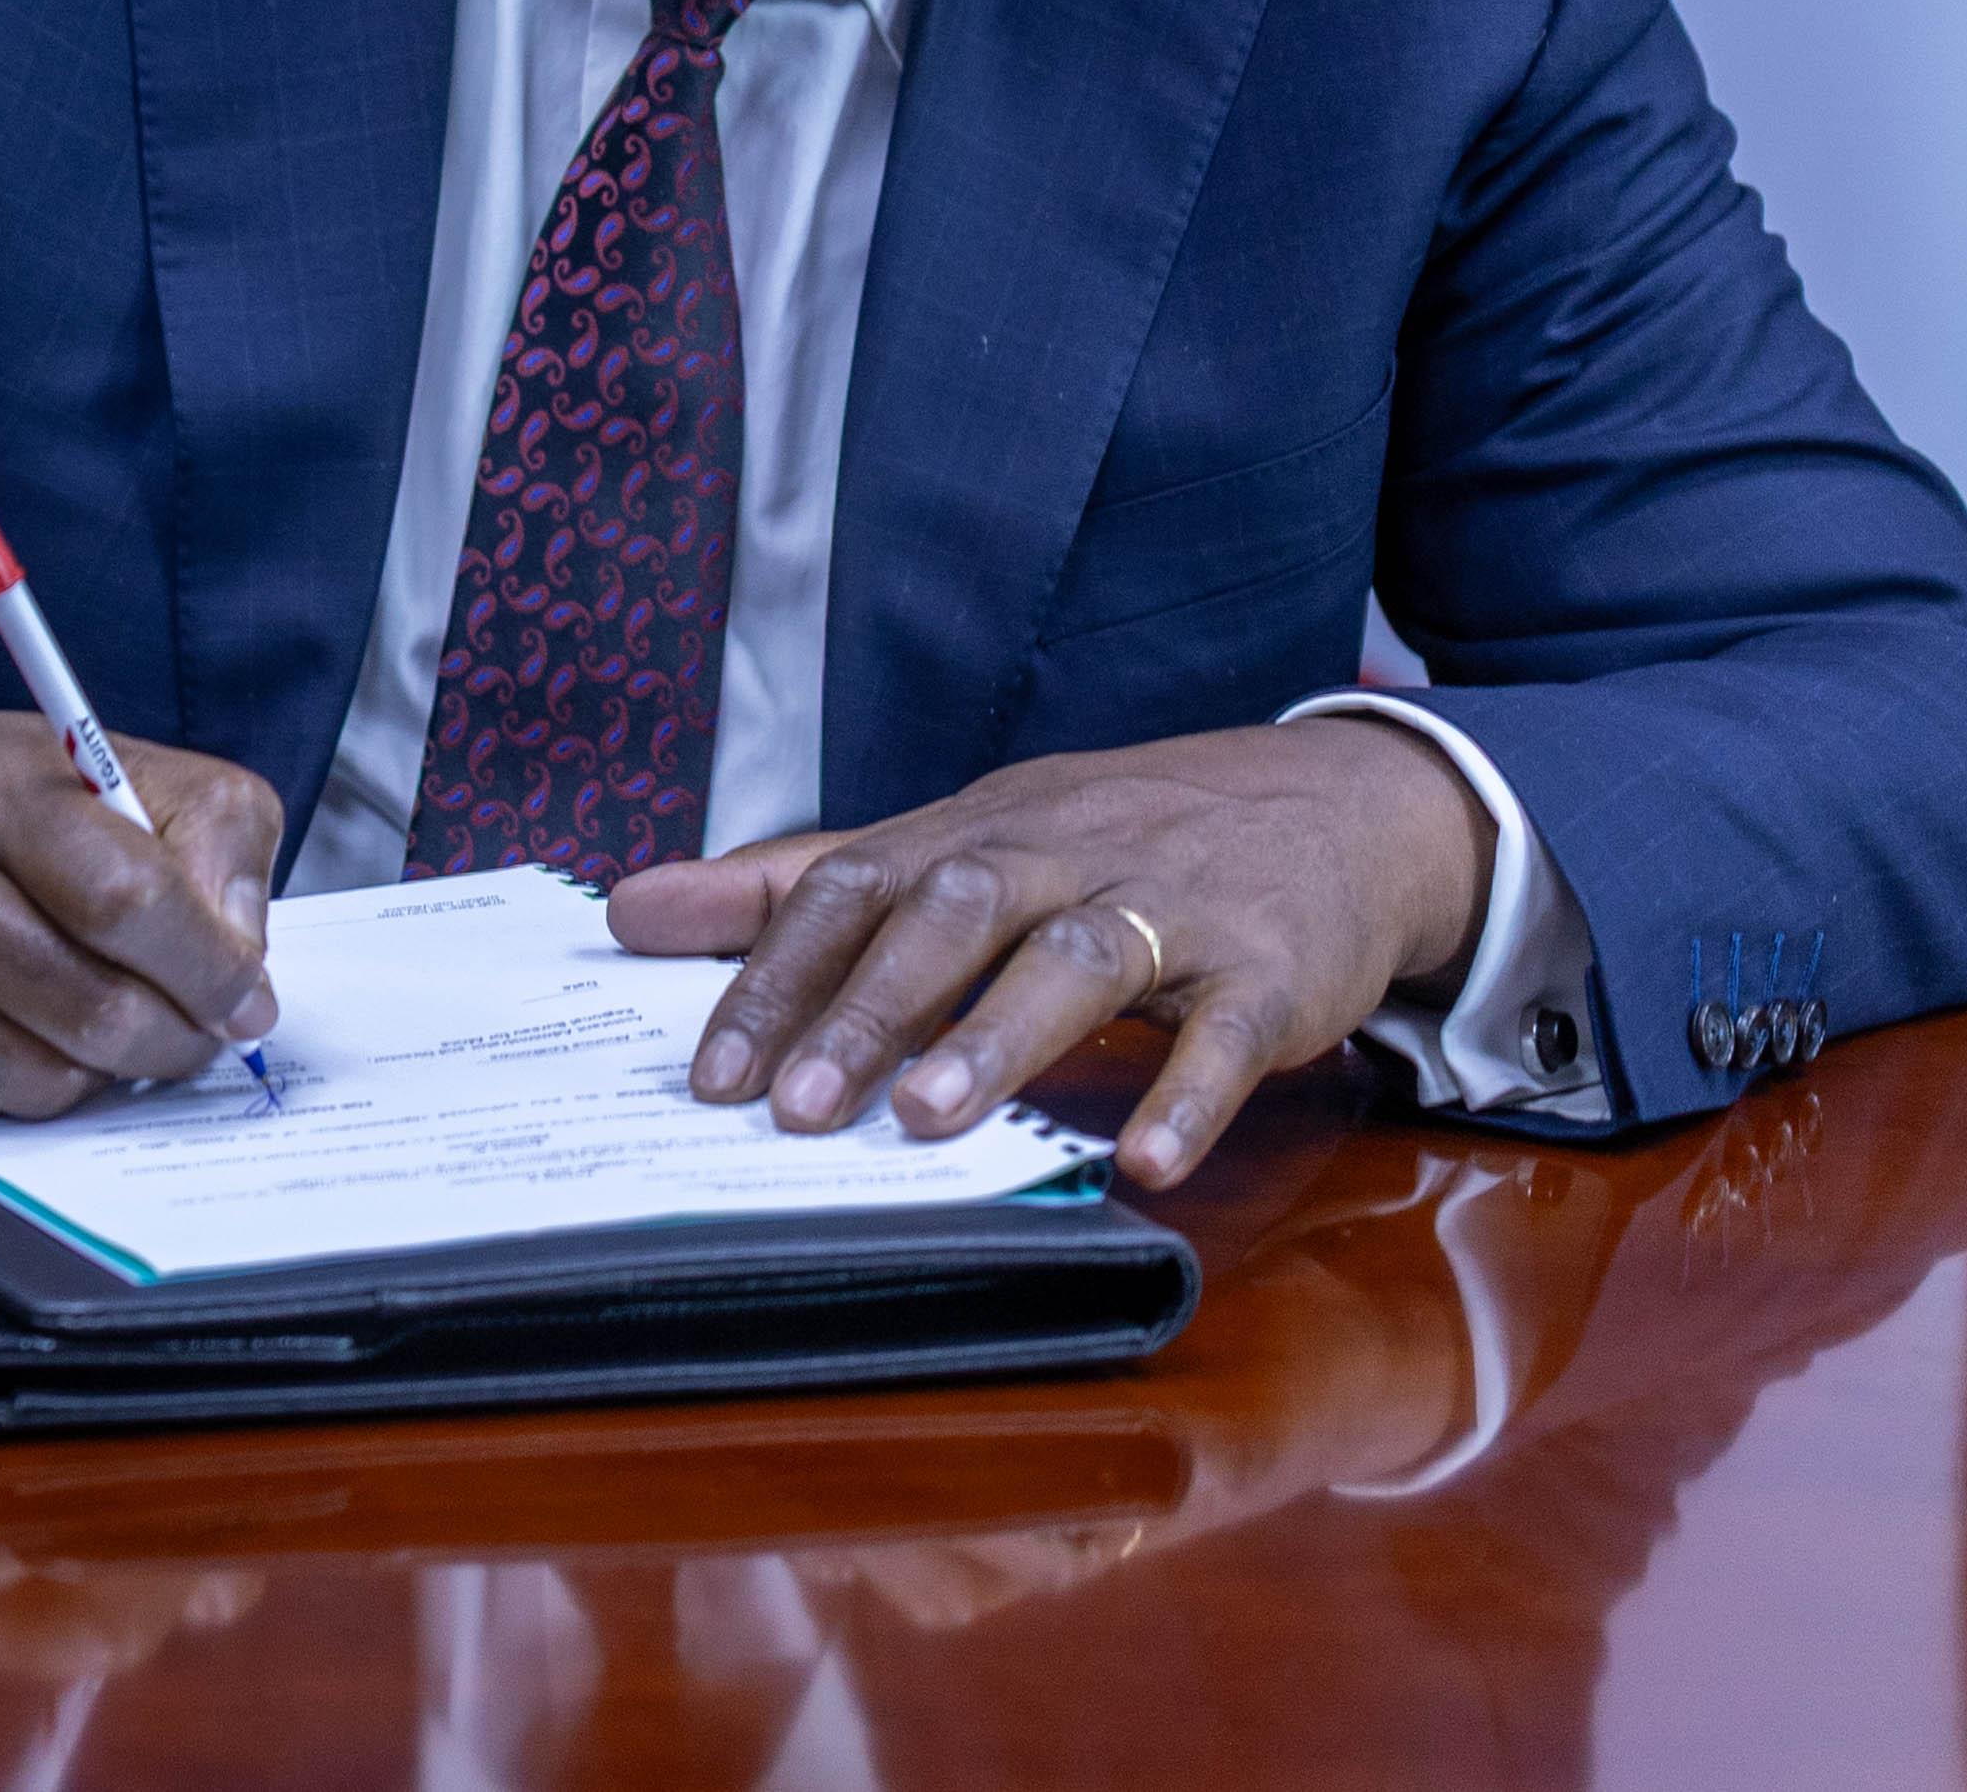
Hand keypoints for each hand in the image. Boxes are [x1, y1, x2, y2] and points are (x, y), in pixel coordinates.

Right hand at [0, 709, 279, 1121]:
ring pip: (38, 1084)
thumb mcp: (84, 766)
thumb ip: (204, 826)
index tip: (241, 993)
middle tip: (187, 1031)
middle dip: (173, 1040)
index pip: (129, 896)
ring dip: (90, 1072)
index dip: (212, 965)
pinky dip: (1, 1090)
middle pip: (95, 1011)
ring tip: (84, 1023)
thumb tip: (244, 957)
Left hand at [609, 720, 1492, 1190]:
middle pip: (950, 914)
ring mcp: (1171, 908)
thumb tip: (630, 911)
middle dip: (868, 1010)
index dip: (776, 975)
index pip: (851, 886)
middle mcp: (1061, 854)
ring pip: (1073, 960)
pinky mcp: (1273, 967)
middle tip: (794, 1108)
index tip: (710, 1073)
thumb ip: (798, 886)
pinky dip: (1187, 1093)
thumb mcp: (958, 840)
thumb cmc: (1112, 840)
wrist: (1336, 805)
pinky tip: (1145, 1161)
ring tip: (927, 1120)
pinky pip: (1232, 1031)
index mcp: (974, 830)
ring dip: (996, 1040)